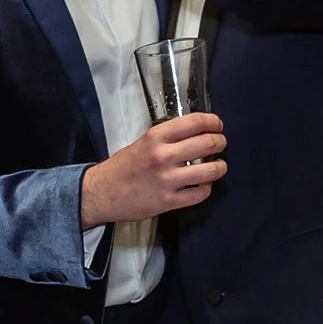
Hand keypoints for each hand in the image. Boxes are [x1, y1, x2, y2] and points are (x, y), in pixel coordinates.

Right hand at [80, 114, 226, 227]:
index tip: (217, 125)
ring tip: (218, 165)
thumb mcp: (142, 142)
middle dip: (220, 142)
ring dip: (220, 166)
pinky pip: (201, 194)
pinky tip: (203, 184)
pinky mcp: (169, 201)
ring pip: (211, 170)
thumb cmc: (123, 167)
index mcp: (155, 137)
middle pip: (207, 143)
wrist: (102, 193)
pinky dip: (207, 188)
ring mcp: (167, 180)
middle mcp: (163, 156)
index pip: (195, 122)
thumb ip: (167, 137)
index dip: (212, 122)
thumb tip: (195, 133)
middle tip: (220, 143)